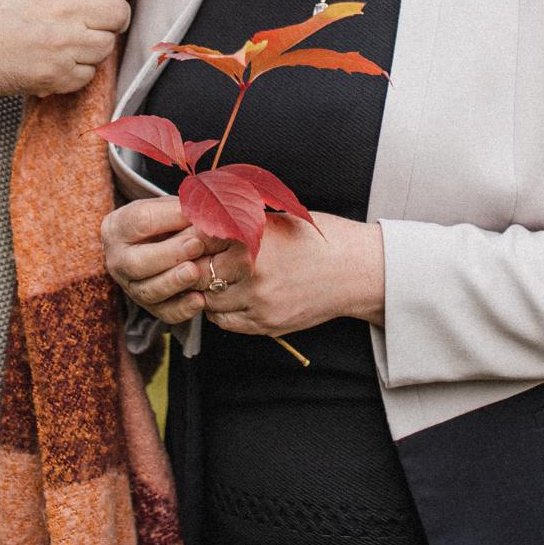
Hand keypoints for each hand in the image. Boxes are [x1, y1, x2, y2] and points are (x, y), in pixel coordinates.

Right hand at [0, 0, 139, 96]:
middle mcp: (66, 7)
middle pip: (119, 12)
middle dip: (114, 12)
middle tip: (99, 14)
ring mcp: (61, 44)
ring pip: (106, 46)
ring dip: (96, 41)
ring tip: (72, 37)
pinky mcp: (52, 75)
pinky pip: (88, 74)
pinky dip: (79, 68)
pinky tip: (60, 58)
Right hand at [103, 197, 211, 325]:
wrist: (153, 244)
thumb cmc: (162, 220)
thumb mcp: (166, 207)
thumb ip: (181, 209)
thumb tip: (206, 212)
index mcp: (119, 227)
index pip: (139, 221)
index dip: (168, 218)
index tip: (194, 216)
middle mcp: (118, 260)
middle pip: (137, 262)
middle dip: (169, 255)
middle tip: (196, 245)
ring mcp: (131, 287)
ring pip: (148, 291)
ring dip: (174, 282)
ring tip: (195, 272)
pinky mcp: (148, 307)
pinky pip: (163, 313)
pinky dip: (182, 309)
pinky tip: (200, 300)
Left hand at [200, 214, 384, 338]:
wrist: (354, 270)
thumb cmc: (318, 238)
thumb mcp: (276, 220)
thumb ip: (240, 224)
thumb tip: (202, 221)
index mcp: (253, 240)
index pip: (199, 242)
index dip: (190, 239)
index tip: (188, 237)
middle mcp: (253, 272)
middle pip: (199, 274)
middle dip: (191, 266)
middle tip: (189, 260)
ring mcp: (260, 302)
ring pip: (209, 302)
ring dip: (204, 291)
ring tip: (209, 278)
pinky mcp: (268, 324)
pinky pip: (227, 322)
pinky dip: (220, 310)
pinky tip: (226, 296)